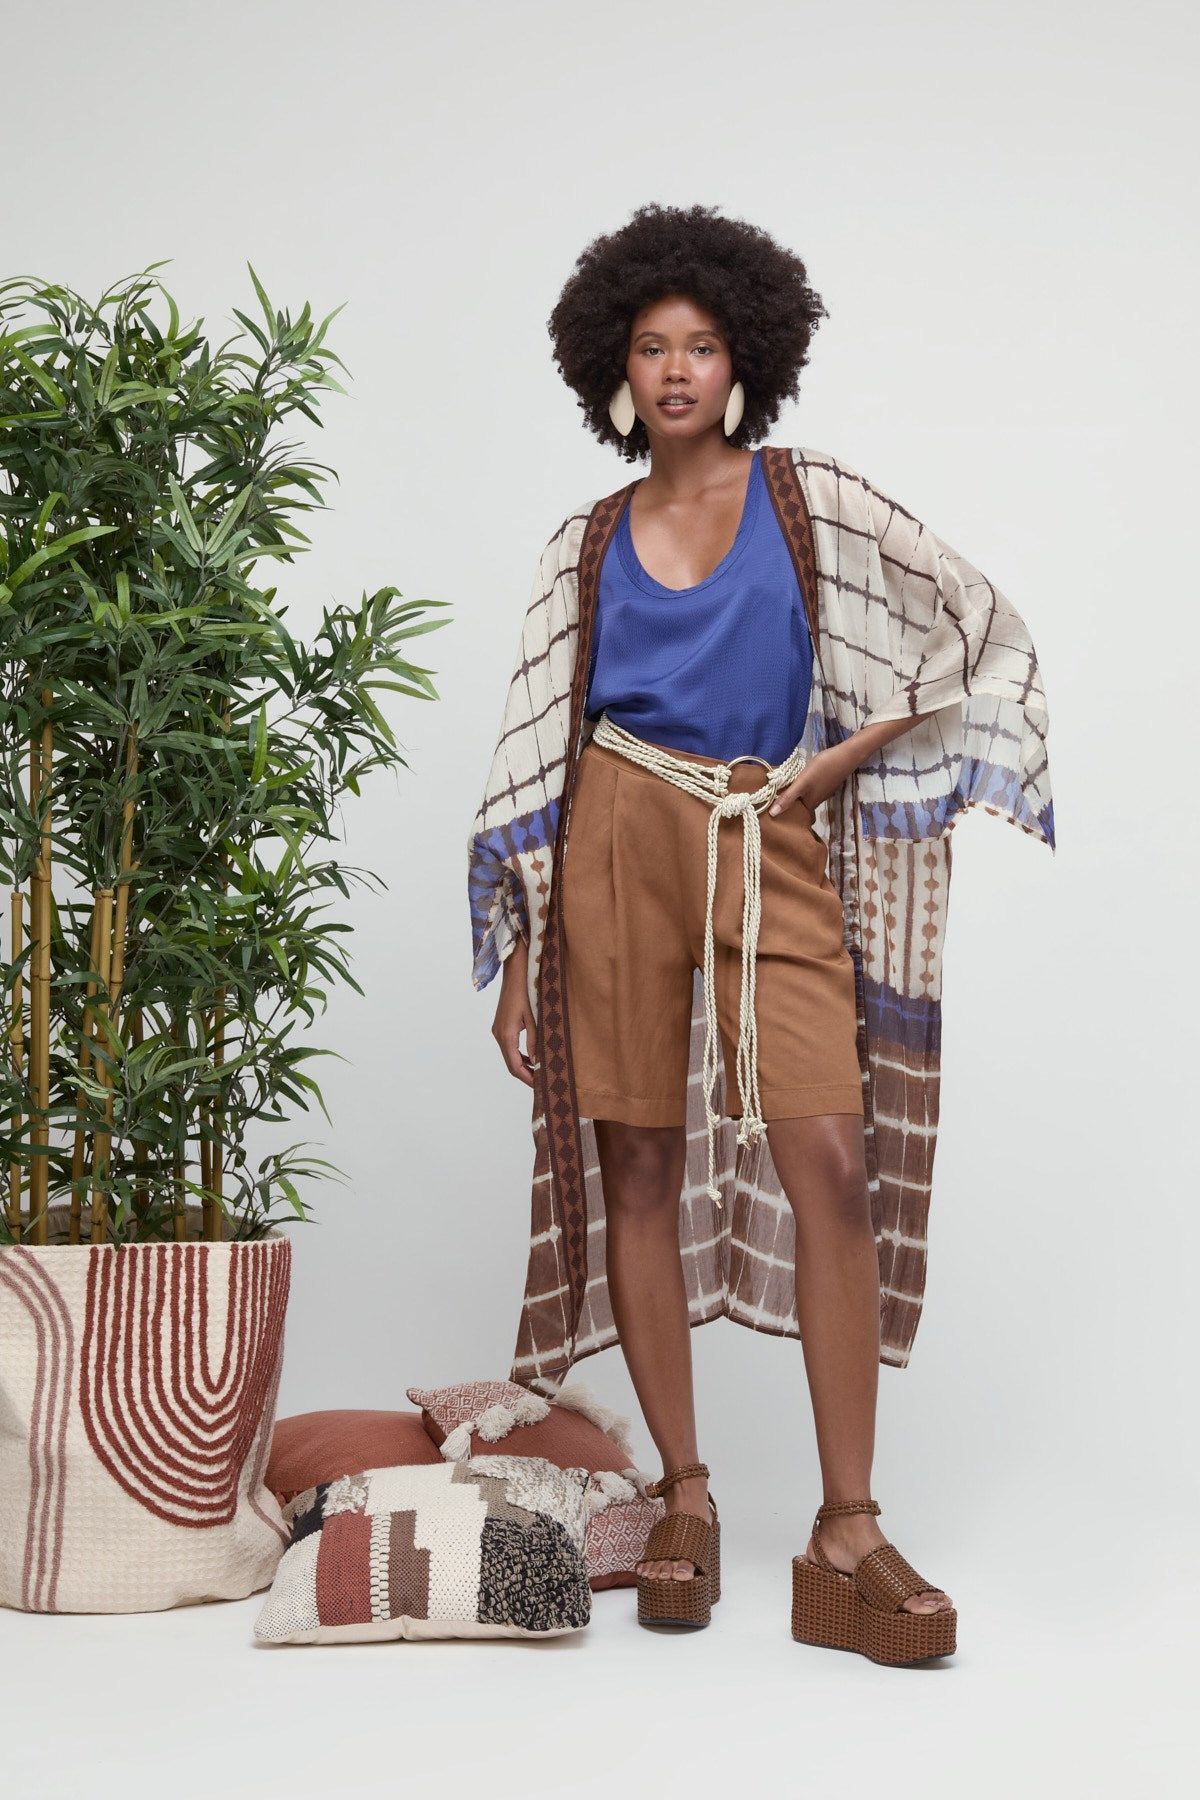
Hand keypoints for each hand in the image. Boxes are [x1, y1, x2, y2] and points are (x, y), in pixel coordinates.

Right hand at [492, 936, 538, 1087]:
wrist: (515, 971)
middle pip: (511, 1063)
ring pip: (509, 1055)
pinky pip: (509, 1046)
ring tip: (539, 1073)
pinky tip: (532, 1057)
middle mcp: (498, 1034)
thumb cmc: (526, 990)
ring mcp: (498, 1030)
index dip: (527, 1078)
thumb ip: (536, 1040)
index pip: (515, 1065)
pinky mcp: (501, 1025)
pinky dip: (520, 1055)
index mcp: (506, 1034)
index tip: (539, 1087)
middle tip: (541, 1084)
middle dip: (525, 1075)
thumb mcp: (534, 1017)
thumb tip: (539, 1062)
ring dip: (523, 1066)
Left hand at [767, 745, 851, 818]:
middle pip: (796, 805)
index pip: (791, 813)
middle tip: (766, 798)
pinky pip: (805, 788)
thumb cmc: (823, 769)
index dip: (779, 812)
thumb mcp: (802, 783)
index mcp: (809, 804)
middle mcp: (814, 801)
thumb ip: (788, 798)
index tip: (765, 810)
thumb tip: (772, 814)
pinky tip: (791, 780)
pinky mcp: (821, 783)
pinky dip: (797, 787)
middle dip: (783, 802)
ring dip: (790, 793)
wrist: (846, 755)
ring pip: (800, 796)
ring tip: (775, 788)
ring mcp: (819, 792)